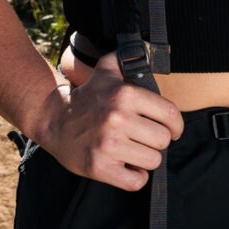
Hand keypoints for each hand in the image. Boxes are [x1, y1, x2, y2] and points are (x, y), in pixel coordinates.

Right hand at [29, 54, 185, 188]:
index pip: (171, 115)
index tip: (171, 130)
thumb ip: (129, 57)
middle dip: (156, 142)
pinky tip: (125, 166)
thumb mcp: (106, 70)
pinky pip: (136, 181)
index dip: (176, 126)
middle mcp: (117, 119)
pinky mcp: (99, 167)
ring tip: (131, 151)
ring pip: (152, 161)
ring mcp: (107, 145)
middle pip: (163, 141)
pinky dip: (134, 177)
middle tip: (142, 139)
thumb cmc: (87, 97)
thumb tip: (154, 47)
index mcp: (125, 95)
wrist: (53, 119)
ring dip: (144, 159)